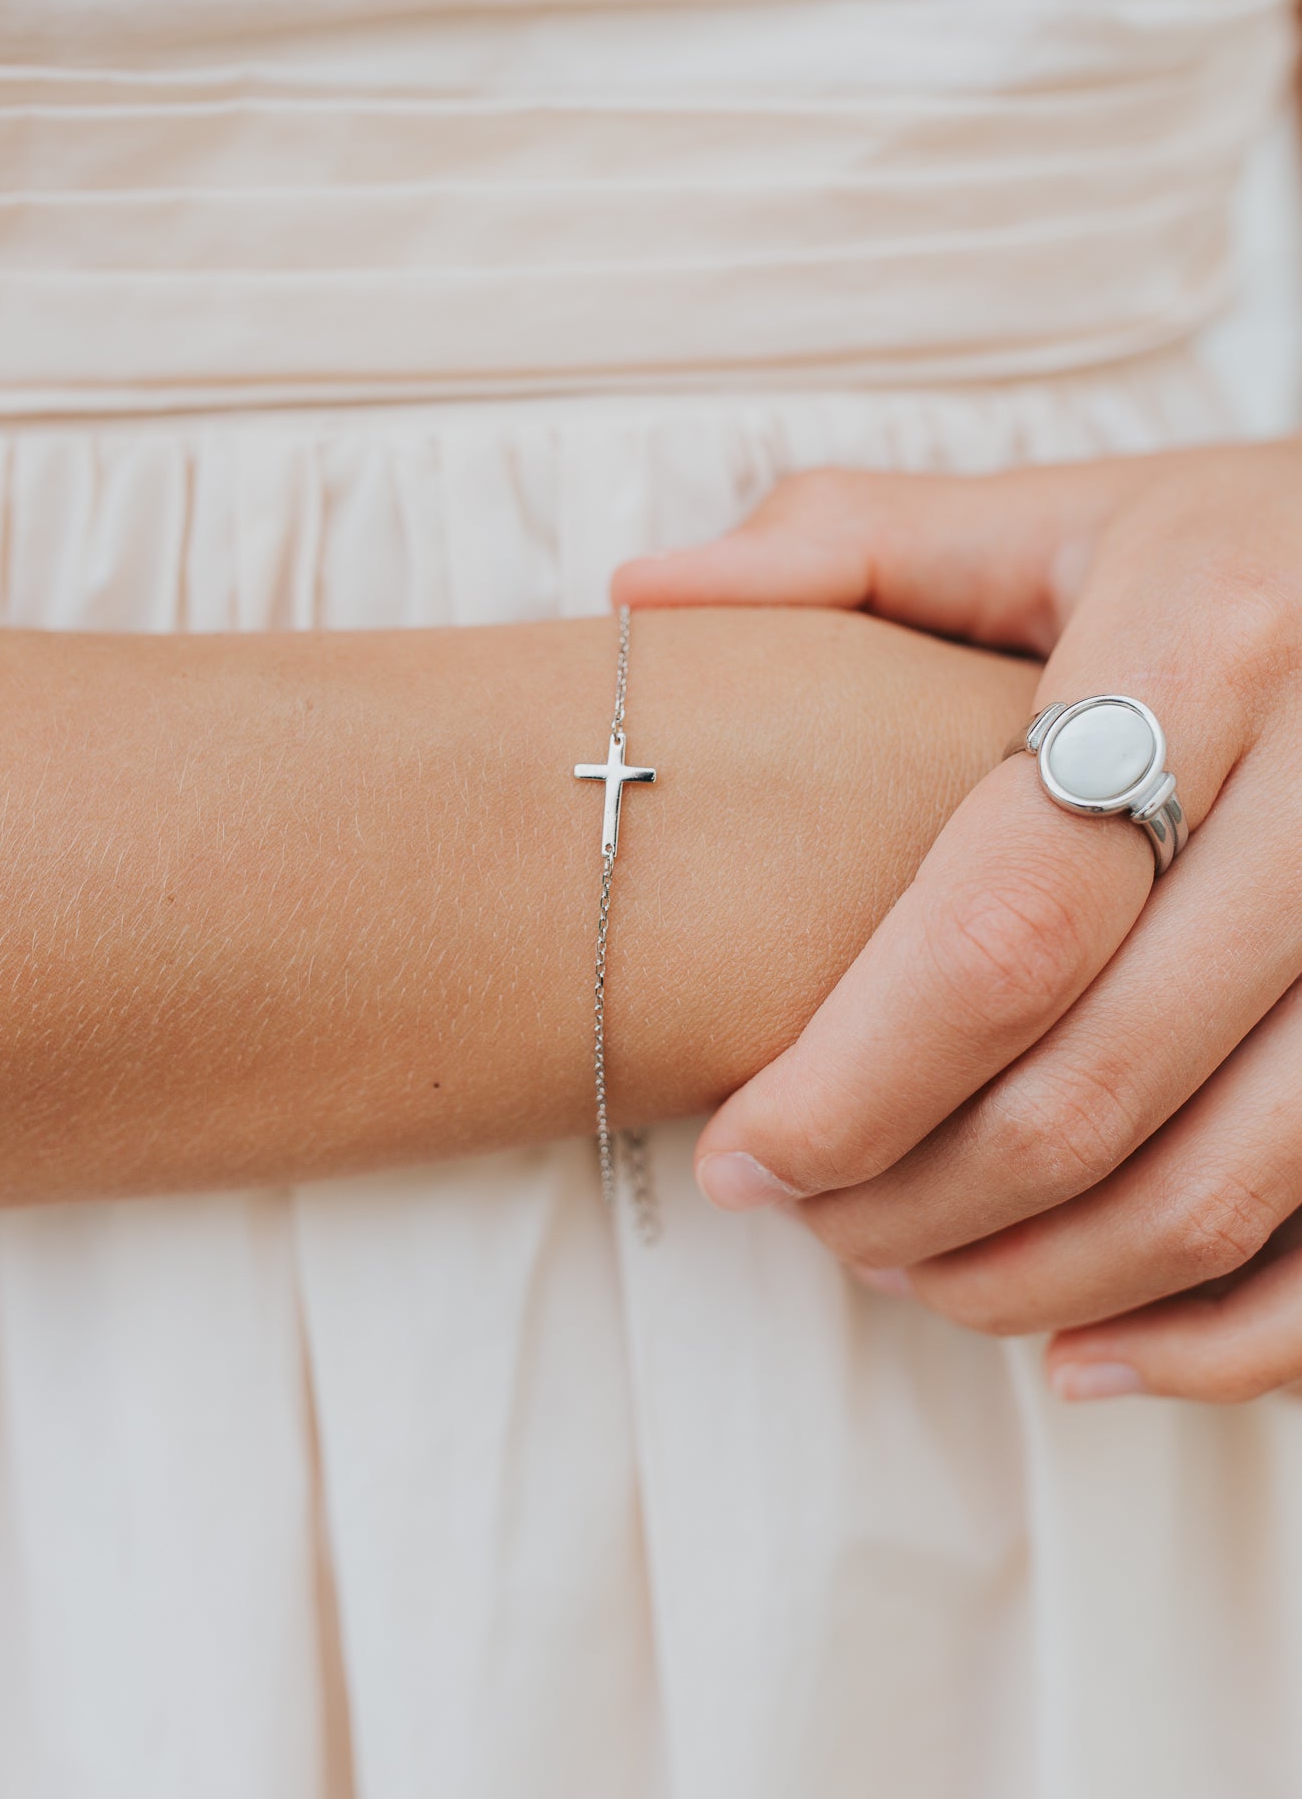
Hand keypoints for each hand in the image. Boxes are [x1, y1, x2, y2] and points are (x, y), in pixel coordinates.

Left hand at [614, 440, 1301, 1402]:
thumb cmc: (1236, 549)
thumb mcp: (1061, 514)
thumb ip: (851, 547)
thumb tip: (631, 595)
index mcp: (1207, 641)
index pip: (1003, 919)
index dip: (854, 1076)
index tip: (739, 1156)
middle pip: (1103, 1072)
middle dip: (924, 1191)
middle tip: (807, 1220)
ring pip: (1233, 1176)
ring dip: (1043, 1271)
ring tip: (907, 1271)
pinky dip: (1223, 1334)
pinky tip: (1086, 1353)